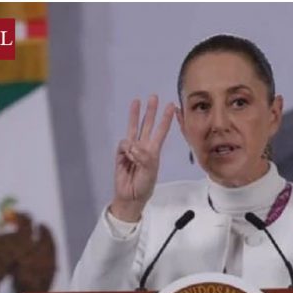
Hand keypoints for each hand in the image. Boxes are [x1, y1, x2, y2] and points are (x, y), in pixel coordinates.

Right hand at [110, 95, 174, 221]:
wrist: (130, 195)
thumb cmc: (144, 185)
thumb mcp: (150, 171)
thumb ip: (144, 157)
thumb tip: (133, 145)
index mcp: (154, 151)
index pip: (161, 132)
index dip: (166, 119)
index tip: (172, 106)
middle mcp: (144, 147)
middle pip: (147, 125)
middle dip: (150, 111)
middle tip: (153, 97)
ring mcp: (132, 149)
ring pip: (134, 128)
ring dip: (135, 115)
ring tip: (136, 101)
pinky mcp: (121, 154)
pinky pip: (124, 144)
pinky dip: (127, 150)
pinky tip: (128, 157)